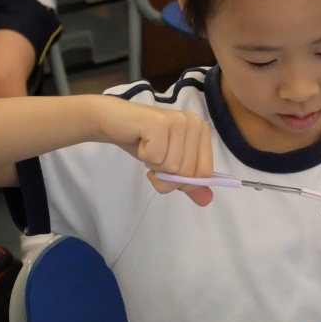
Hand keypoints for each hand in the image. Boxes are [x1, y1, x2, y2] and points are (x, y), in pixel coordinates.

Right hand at [97, 97, 213, 205]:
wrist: (113, 122)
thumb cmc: (144, 142)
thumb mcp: (169, 166)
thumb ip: (188, 182)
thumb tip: (207, 201)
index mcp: (202, 132)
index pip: (204, 173)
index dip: (181, 179)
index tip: (166, 165)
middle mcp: (195, 123)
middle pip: (187, 173)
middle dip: (164, 174)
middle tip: (153, 154)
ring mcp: (178, 121)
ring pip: (172, 167)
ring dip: (153, 164)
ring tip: (147, 146)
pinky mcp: (159, 122)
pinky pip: (156, 158)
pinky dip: (144, 155)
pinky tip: (141, 140)